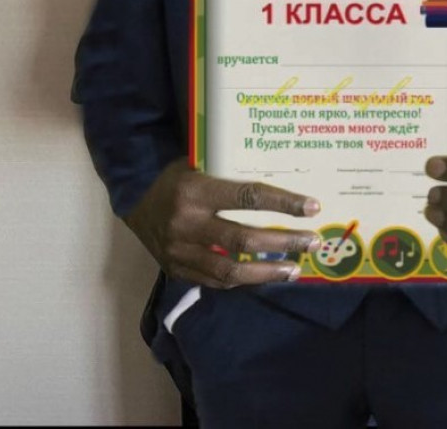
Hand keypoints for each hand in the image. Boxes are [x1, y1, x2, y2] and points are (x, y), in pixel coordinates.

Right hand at [123, 158, 320, 287]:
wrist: (133, 195)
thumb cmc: (176, 174)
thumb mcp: (201, 166)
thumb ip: (231, 180)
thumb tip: (278, 188)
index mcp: (195, 191)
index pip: (248, 197)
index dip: (282, 203)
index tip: (312, 207)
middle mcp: (187, 224)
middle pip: (243, 239)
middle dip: (283, 242)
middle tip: (312, 242)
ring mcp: (179, 251)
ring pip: (230, 269)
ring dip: (267, 272)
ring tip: (294, 269)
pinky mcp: (176, 269)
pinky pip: (214, 281)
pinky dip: (242, 280)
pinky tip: (263, 277)